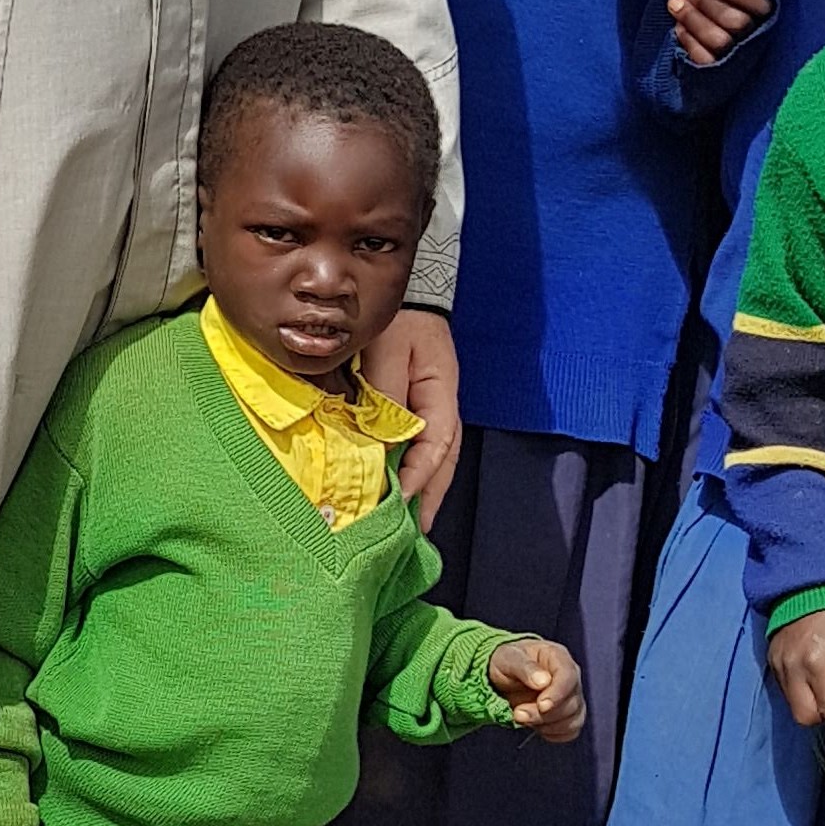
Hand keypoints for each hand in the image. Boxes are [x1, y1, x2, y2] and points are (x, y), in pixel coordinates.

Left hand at [366, 305, 460, 513]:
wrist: (406, 293)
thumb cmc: (395, 318)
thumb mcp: (386, 350)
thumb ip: (384, 394)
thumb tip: (379, 440)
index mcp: (441, 391)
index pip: (437, 442)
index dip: (420, 473)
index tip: (401, 499)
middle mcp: (444, 405)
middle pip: (444, 459)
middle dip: (431, 496)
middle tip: (415, 532)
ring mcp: (435, 407)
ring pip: (438, 457)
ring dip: (428, 490)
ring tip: (415, 524)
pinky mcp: (420, 408)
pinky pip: (424, 446)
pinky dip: (418, 471)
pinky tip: (407, 491)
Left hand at [487, 637, 586, 741]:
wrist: (503, 676)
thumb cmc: (506, 661)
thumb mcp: (508, 658)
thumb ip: (525, 668)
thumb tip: (543, 681)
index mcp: (558, 657)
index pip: (568, 677)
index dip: (557, 694)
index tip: (541, 705)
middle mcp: (570, 678)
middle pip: (570, 703)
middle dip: (543, 714)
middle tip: (518, 714)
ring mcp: (571, 698)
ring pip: (572, 720)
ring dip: (545, 725)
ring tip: (521, 717)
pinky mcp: (568, 716)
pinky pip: (569, 731)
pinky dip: (552, 733)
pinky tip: (534, 725)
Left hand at [668, 0, 772, 66]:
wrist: (713, 49)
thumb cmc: (727, 9)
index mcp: (766, 16)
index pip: (760, 5)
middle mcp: (756, 39)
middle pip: (737, 22)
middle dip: (707, 2)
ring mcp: (738, 59)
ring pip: (719, 40)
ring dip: (693, 18)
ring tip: (675, 2)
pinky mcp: (718, 74)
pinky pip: (704, 59)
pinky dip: (689, 41)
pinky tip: (678, 27)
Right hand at [769, 602, 824, 731]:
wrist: (808, 584)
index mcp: (818, 663)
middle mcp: (793, 669)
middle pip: (805, 717)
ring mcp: (779, 666)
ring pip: (793, 706)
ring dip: (812, 706)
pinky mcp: (771, 662)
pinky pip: (785, 691)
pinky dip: (800, 693)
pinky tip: (813, 679)